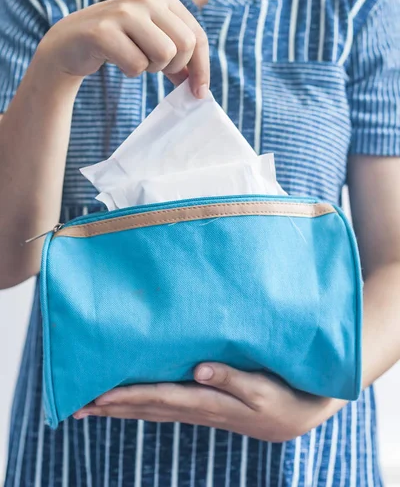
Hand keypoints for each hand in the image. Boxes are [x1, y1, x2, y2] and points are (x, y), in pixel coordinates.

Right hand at [36, 0, 209, 97]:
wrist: (70, 42)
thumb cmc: (118, 44)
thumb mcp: (152, 42)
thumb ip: (178, 58)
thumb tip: (200, 86)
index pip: (197, 36)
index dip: (202, 68)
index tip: (199, 92)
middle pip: (185, 45)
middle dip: (174, 67)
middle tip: (154, 67)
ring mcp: (123, 13)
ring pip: (164, 54)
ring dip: (151, 68)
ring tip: (134, 59)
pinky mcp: (103, 31)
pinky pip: (136, 65)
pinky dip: (130, 71)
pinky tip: (116, 59)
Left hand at [73, 363, 343, 441]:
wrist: (302, 415)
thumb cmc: (285, 397)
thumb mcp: (262, 389)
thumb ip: (231, 378)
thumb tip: (198, 370)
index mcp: (209, 402)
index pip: (160, 398)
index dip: (128, 397)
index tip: (97, 397)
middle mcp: (199, 408)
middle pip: (149, 407)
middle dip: (113, 407)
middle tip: (76, 407)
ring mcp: (202, 410)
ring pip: (154, 409)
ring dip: (123, 408)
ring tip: (93, 408)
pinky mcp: (208, 408)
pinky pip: (168, 407)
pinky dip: (144, 405)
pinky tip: (133, 403)